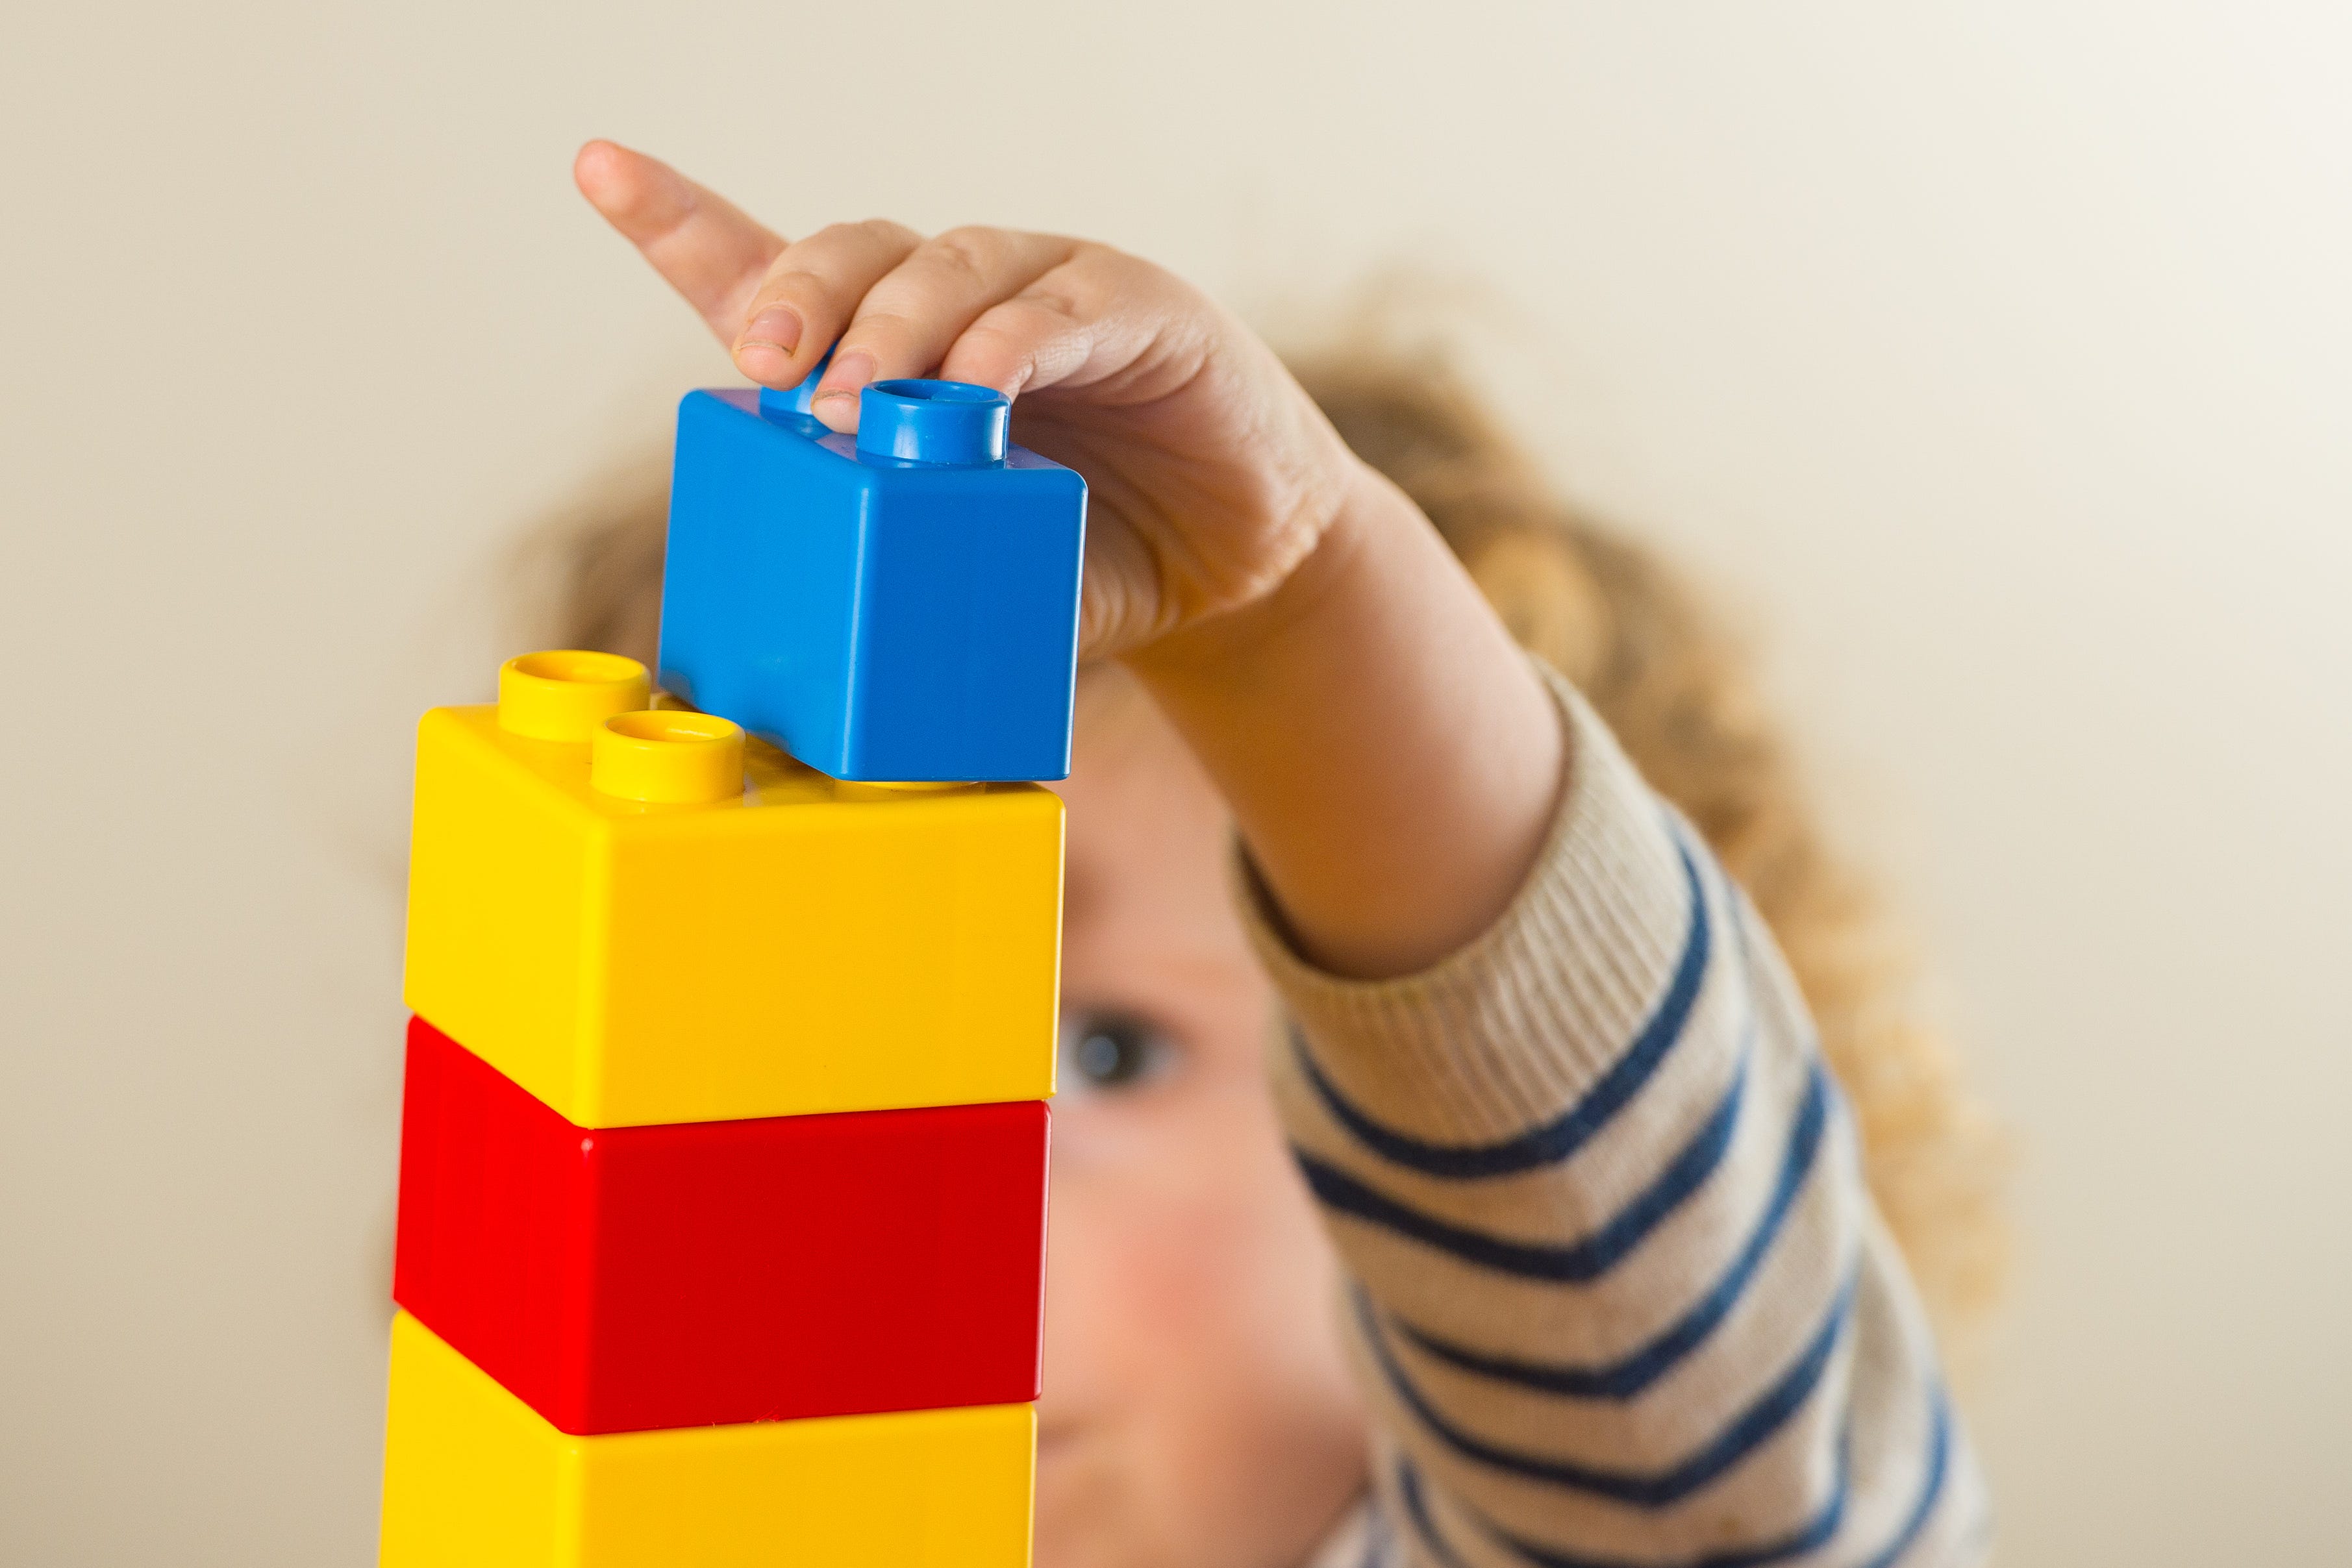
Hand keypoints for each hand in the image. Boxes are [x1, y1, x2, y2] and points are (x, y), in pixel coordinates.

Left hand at [574, 140, 1368, 662]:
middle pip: (852, 254)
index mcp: (898, 354)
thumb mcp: (965, 574)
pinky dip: (1012, 340)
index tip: (599, 169)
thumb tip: (792, 671)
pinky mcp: (1136, 305)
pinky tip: (981, 385)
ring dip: (892, 329)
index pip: (773, 267)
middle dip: (796, 299)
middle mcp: (961, 302)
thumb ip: (896, 578)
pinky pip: (1060, 302)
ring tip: (858, 406)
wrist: (1234, 570)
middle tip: (767, 367)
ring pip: (945, 267)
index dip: (683, 220)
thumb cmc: (1083, 560)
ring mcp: (1049, 289)